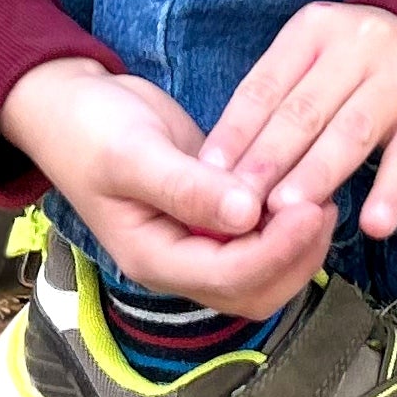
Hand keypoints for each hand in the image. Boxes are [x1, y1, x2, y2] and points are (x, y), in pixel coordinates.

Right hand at [0, 57, 335, 317]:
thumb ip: (187, 188)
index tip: (311, 206)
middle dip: (296, 257)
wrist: (72, 105)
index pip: (231, 276)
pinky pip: (258, 239)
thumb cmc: (89, 130)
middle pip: (256, 291)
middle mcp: (180, 262)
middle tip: (324, 203)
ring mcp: (197, 243)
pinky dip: (286, 224)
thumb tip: (248, 215)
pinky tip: (305, 185)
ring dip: (297, 246)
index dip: (278, 250)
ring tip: (321, 195)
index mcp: (154, 258)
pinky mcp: (212, 219)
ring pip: (264, 273)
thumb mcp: (132, 154)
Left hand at [203, 4, 396, 242]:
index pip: (265, 86)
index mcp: (312, 31)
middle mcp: (355, 48)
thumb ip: (276, 103)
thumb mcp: (314, 59)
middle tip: (237, 205)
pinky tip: (373, 226)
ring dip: (316, 175)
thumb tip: (220, 167)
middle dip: (267, 160)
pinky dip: (391, 193)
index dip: (234, 133)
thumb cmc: (357, 64)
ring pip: (350, 133)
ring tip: (287, 213)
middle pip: (303, 110)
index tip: (208, 177)